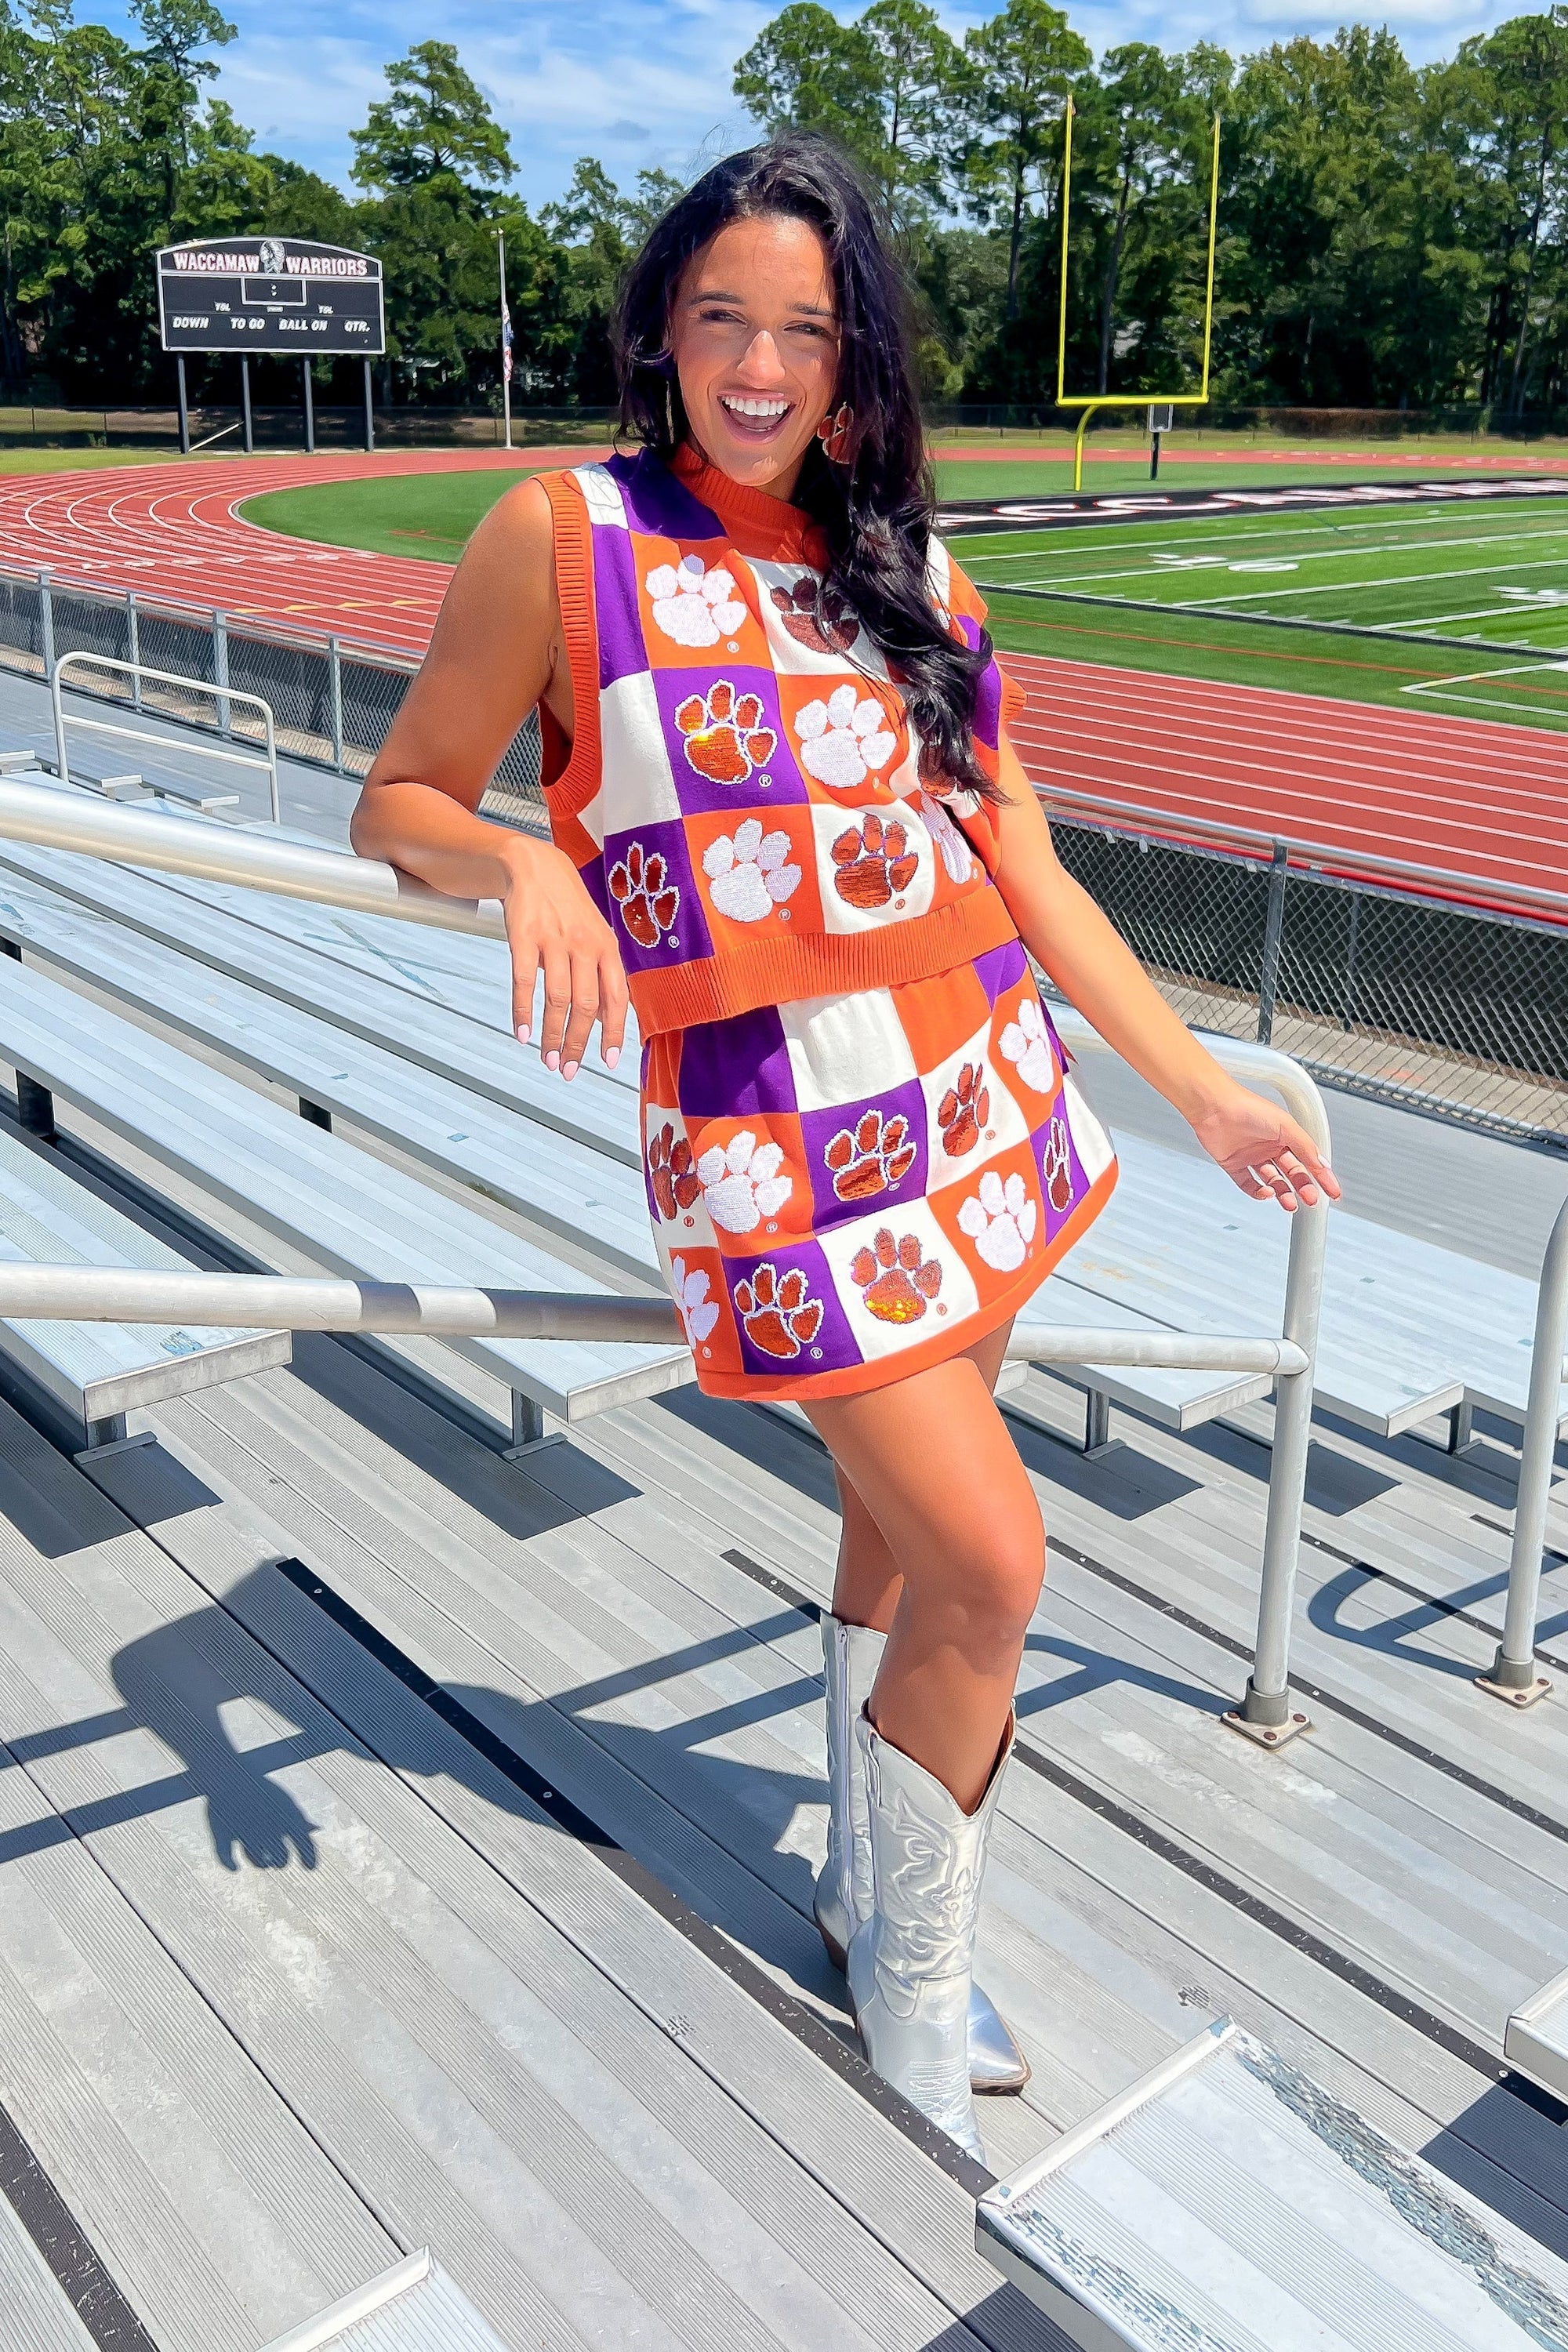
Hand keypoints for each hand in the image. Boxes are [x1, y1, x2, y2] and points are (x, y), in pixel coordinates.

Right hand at [500, 839, 628, 1079]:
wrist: (535, 865)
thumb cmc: (568, 907)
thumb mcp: (595, 936)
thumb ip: (602, 975)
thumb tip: (607, 1019)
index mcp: (607, 948)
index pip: (616, 998)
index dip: (614, 1033)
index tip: (609, 1062)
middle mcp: (585, 945)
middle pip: (586, 1005)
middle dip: (578, 1044)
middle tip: (570, 1070)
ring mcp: (555, 941)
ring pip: (558, 999)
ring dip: (553, 1036)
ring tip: (549, 1059)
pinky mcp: (525, 937)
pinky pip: (524, 983)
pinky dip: (523, 1013)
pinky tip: (522, 1034)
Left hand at [1188, 1080, 1340, 1212]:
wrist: (1214, 1107)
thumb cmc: (1248, 1107)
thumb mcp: (1286, 1126)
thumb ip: (1305, 1147)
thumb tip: (1321, 1164)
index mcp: (1286, 1135)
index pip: (1309, 1160)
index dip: (1322, 1177)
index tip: (1333, 1192)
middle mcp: (1270, 1146)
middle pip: (1292, 1173)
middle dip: (1303, 1188)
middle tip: (1311, 1199)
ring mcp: (1252, 1156)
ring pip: (1273, 1181)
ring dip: (1283, 1193)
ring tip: (1290, 1203)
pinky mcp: (1234, 1165)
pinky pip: (1249, 1184)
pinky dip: (1258, 1192)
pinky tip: (1266, 1193)